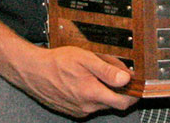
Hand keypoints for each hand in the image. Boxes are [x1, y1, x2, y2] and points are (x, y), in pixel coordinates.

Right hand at [11, 45, 137, 117]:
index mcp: (92, 93)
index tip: (136, 86)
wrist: (33, 71)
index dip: (133, 95)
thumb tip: (126, 79)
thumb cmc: (57, 62)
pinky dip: (91, 95)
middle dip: (117, 90)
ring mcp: (78, 110)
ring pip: (100, 103)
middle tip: (113, 72)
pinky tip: (83, 81)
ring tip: (93, 73)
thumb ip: (107, 69)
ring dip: (103, 91)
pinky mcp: (71, 111)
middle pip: (112, 103)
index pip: (123, 103)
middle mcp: (87, 106)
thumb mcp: (85, 58)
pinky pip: (89, 105)